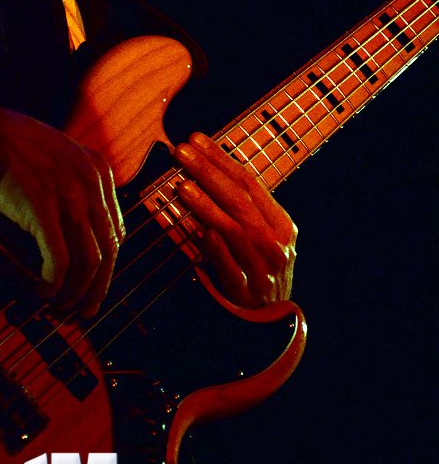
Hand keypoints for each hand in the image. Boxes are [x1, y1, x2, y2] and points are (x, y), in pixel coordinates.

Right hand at [0, 104, 124, 316]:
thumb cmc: (21, 147)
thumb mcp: (64, 158)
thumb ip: (81, 186)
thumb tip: (84, 233)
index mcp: (99, 172)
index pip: (115, 233)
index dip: (106, 267)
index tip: (94, 287)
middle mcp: (91, 184)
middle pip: (107, 251)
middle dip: (97, 288)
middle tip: (84, 312)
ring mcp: (68, 194)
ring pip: (88, 261)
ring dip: (75, 291)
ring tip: (59, 305)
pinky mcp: (41, 206)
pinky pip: (58, 258)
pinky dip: (54, 282)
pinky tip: (44, 290)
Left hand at [173, 132, 296, 307]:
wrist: (270, 324)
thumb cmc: (258, 269)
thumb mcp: (260, 237)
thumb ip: (240, 208)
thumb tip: (204, 167)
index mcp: (281, 224)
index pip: (248, 182)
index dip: (221, 158)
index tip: (196, 139)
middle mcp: (276, 244)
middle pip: (240, 200)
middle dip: (208, 172)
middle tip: (181, 151)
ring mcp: (262, 270)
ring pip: (235, 230)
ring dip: (207, 205)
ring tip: (182, 185)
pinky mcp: (246, 294)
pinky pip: (230, 268)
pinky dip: (217, 249)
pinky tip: (202, 232)